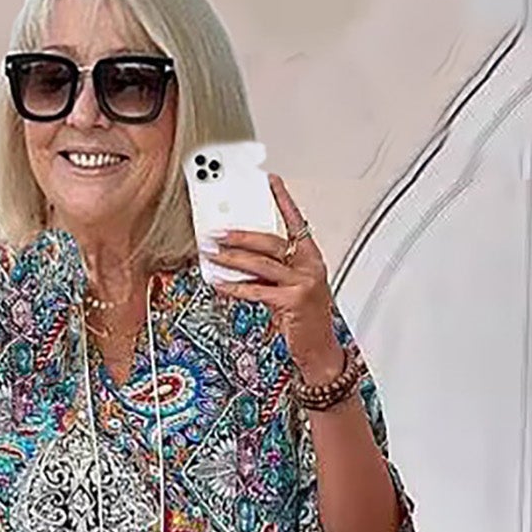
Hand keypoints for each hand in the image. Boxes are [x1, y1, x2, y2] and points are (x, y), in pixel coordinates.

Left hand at [203, 173, 344, 383]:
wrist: (320, 350)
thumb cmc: (306, 320)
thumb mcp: (292, 288)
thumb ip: (272, 272)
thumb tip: (240, 262)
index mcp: (311, 258)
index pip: (296, 221)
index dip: (283, 200)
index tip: (270, 182)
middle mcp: (309, 266)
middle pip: (271, 241)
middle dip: (240, 235)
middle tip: (218, 231)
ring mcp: (303, 284)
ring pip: (261, 264)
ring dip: (232, 259)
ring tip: (212, 253)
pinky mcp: (293, 302)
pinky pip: (257, 290)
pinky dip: (235, 286)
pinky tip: (220, 282)